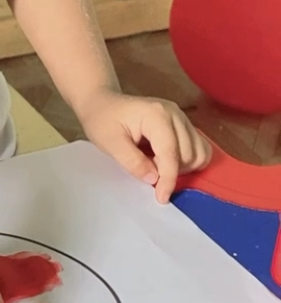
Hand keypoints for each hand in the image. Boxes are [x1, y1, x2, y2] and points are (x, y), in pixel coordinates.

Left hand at [78, 89, 211, 203]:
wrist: (103, 103)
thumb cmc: (103, 120)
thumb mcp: (110, 143)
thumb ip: (132, 161)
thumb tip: (153, 179)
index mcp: (157, 115)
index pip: (170, 153)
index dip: (168, 179)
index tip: (161, 198)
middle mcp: (175, 114)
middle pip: (188, 155)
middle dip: (171, 171)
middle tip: (147, 170)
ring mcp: (181, 117)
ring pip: (198, 153)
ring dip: (182, 167)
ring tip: (155, 164)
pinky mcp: (183, 124)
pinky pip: (199, 147)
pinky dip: (188, 161)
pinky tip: (167, 161)